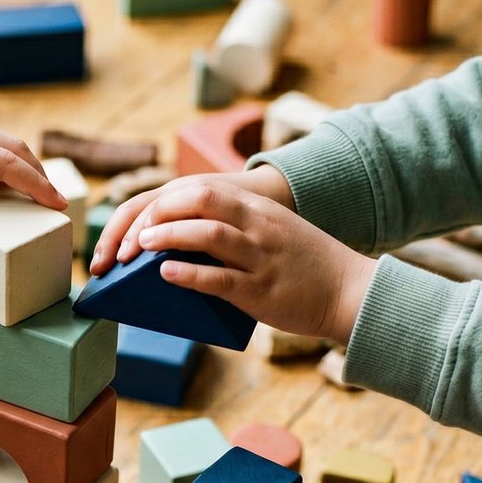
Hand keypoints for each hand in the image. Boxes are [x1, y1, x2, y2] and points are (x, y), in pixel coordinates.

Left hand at [99, 178, 375, 345]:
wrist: (350, 291)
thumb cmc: (307, 266)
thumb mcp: (273, 233)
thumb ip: (238, 229)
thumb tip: (190, 243)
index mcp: (256, 210)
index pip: (201, 191)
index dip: (163, 203)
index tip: (138, 221)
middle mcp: (257, 226)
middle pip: (199, 201)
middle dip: (158, 214)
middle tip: (131, 238)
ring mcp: (259, 256)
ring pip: (206, 235)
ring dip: (166, 238)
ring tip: (138, 250)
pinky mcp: (260, 289)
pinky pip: (218, 278)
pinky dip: (187, 275)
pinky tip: (165, 275)